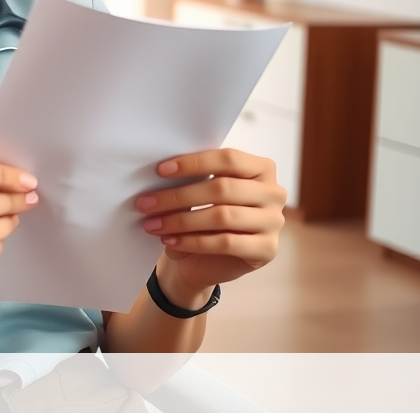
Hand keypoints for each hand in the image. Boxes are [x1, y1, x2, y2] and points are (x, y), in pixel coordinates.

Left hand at [135, 148, 285, 299]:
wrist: (205, 260)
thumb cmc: (201, 216)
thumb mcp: (198, 192)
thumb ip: (193, 178)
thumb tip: (163, 170)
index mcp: (261, 169)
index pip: (229, 159)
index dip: (194, 163)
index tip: (160, 171)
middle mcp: (274, 193)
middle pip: (222, 188)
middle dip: (178, 196)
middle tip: (145, 202)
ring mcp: (274, 222)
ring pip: (222, 216)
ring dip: (180, 220)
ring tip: (152, 223)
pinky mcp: (267, 250)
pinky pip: (225, 243)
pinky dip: (192, 241)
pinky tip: (169, 240)